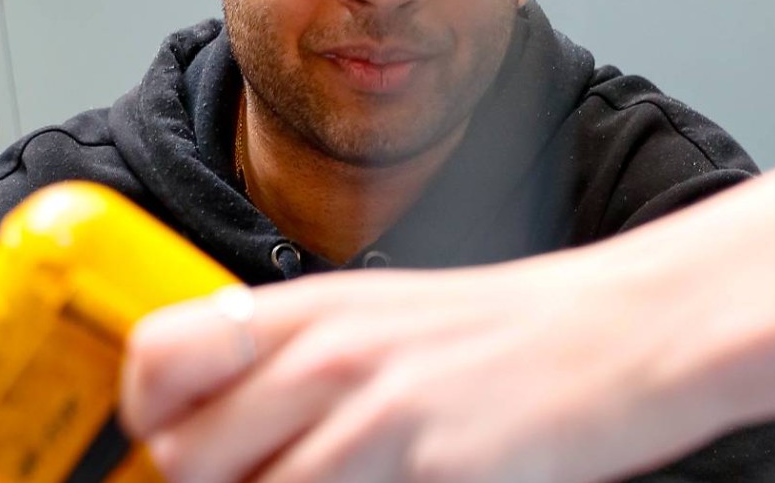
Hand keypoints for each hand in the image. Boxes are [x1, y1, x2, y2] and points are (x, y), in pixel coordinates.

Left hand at [118, 251, 727, 482]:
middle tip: (270, 479)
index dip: (146, 417)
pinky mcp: (427, 465)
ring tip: (345, 481)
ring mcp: (377, 414)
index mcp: (311, 308)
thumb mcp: (386, 317)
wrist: (628, 335)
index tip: (170, 446)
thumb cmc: (513, 338)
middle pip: (188, 455)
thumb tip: (220, 419)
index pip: (157, 356)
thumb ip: (298, 361)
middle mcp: (329, 353)